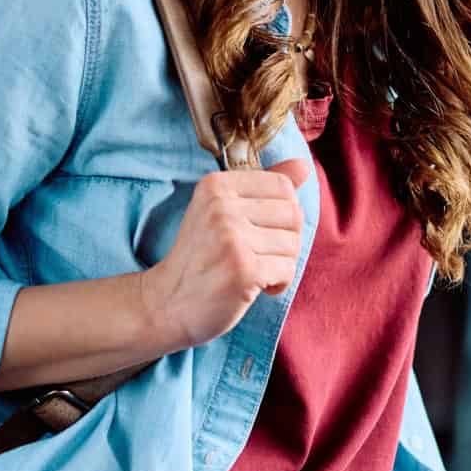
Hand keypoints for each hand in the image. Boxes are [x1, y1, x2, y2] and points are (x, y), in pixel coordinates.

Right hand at [138, 158, 310, 350]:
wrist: (165, 305)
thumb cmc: (201, 258)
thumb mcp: (223, 212)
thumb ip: (263, 187)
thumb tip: (304, 166)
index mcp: (216, 185)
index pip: (283, 186)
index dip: (282, 214)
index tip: (259, 232)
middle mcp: (221, 207)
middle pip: (293, 214)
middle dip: (286, 240)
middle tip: (258, 256)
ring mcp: (231, 238)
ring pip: (293, 244)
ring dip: (281, 264)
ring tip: (253, 272)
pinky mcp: (242, 269)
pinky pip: (287, 269)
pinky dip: (278, 283)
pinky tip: (255, 288)